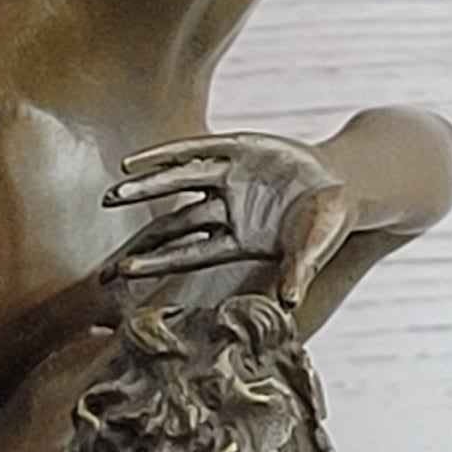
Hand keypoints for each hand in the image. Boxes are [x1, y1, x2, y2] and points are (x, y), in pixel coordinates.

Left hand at [105, 133, 353, 311]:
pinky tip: (135, 163)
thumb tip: (290, 303)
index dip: (160, 262)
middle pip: (176, 224)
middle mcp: (225, 212)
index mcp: (240, 242)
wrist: (344, 182)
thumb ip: (299, 271)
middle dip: (143, 237)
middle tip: (107, 253)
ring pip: (177, 184)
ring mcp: (228, 179)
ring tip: (113, 194)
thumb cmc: (329, 223)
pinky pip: (194, 150)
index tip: (127, 271)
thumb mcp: (315, 247)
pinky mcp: (236, 148)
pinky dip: (164, 155)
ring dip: (146, 188)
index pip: (191, 254)